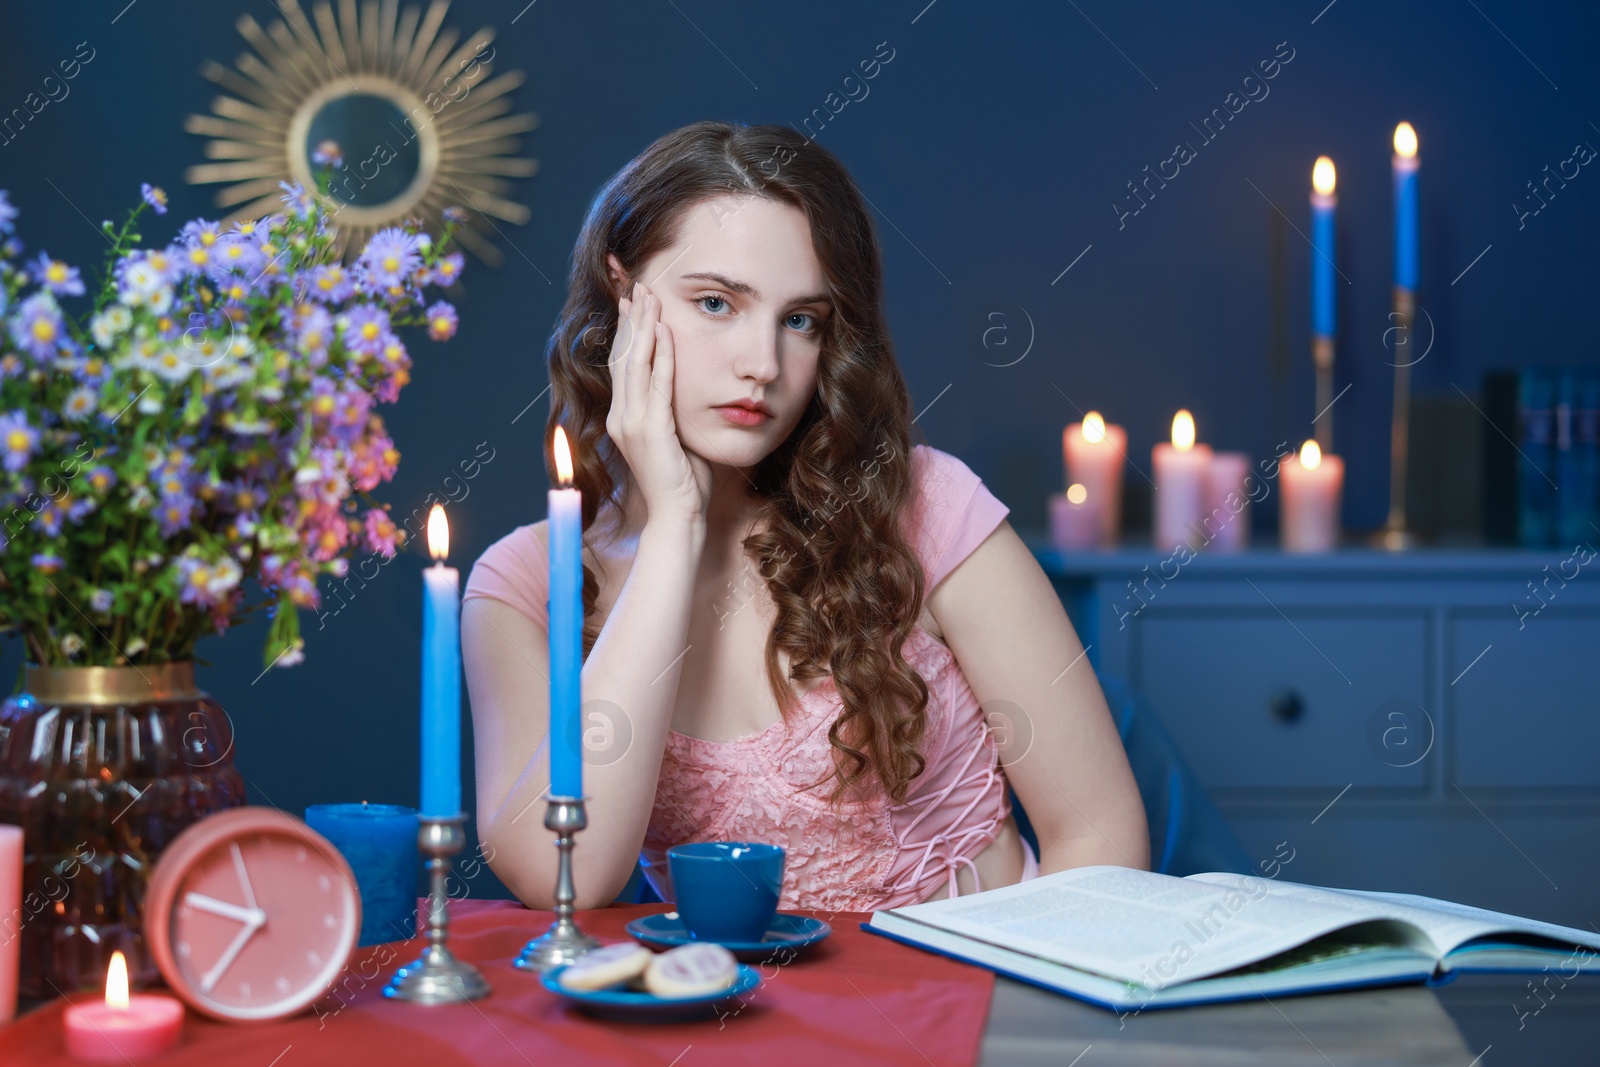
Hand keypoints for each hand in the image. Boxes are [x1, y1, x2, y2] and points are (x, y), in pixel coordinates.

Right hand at [603, 280, 712, 524]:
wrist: (678, 515)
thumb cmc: (683, 479)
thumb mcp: (674, 436)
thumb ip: (671, 409)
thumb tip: (683, 385)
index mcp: (623, 417)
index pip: (622, 363)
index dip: (626, 330)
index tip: (631, 300)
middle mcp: (620, 416)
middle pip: (622, 355)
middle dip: (630, 317)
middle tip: (637, 284)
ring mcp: (631, 423)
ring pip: (635, 363)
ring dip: (643, 326)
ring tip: (649, 295)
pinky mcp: (650, 430)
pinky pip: (656, 383)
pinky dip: (661, 354)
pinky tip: (666, 331)